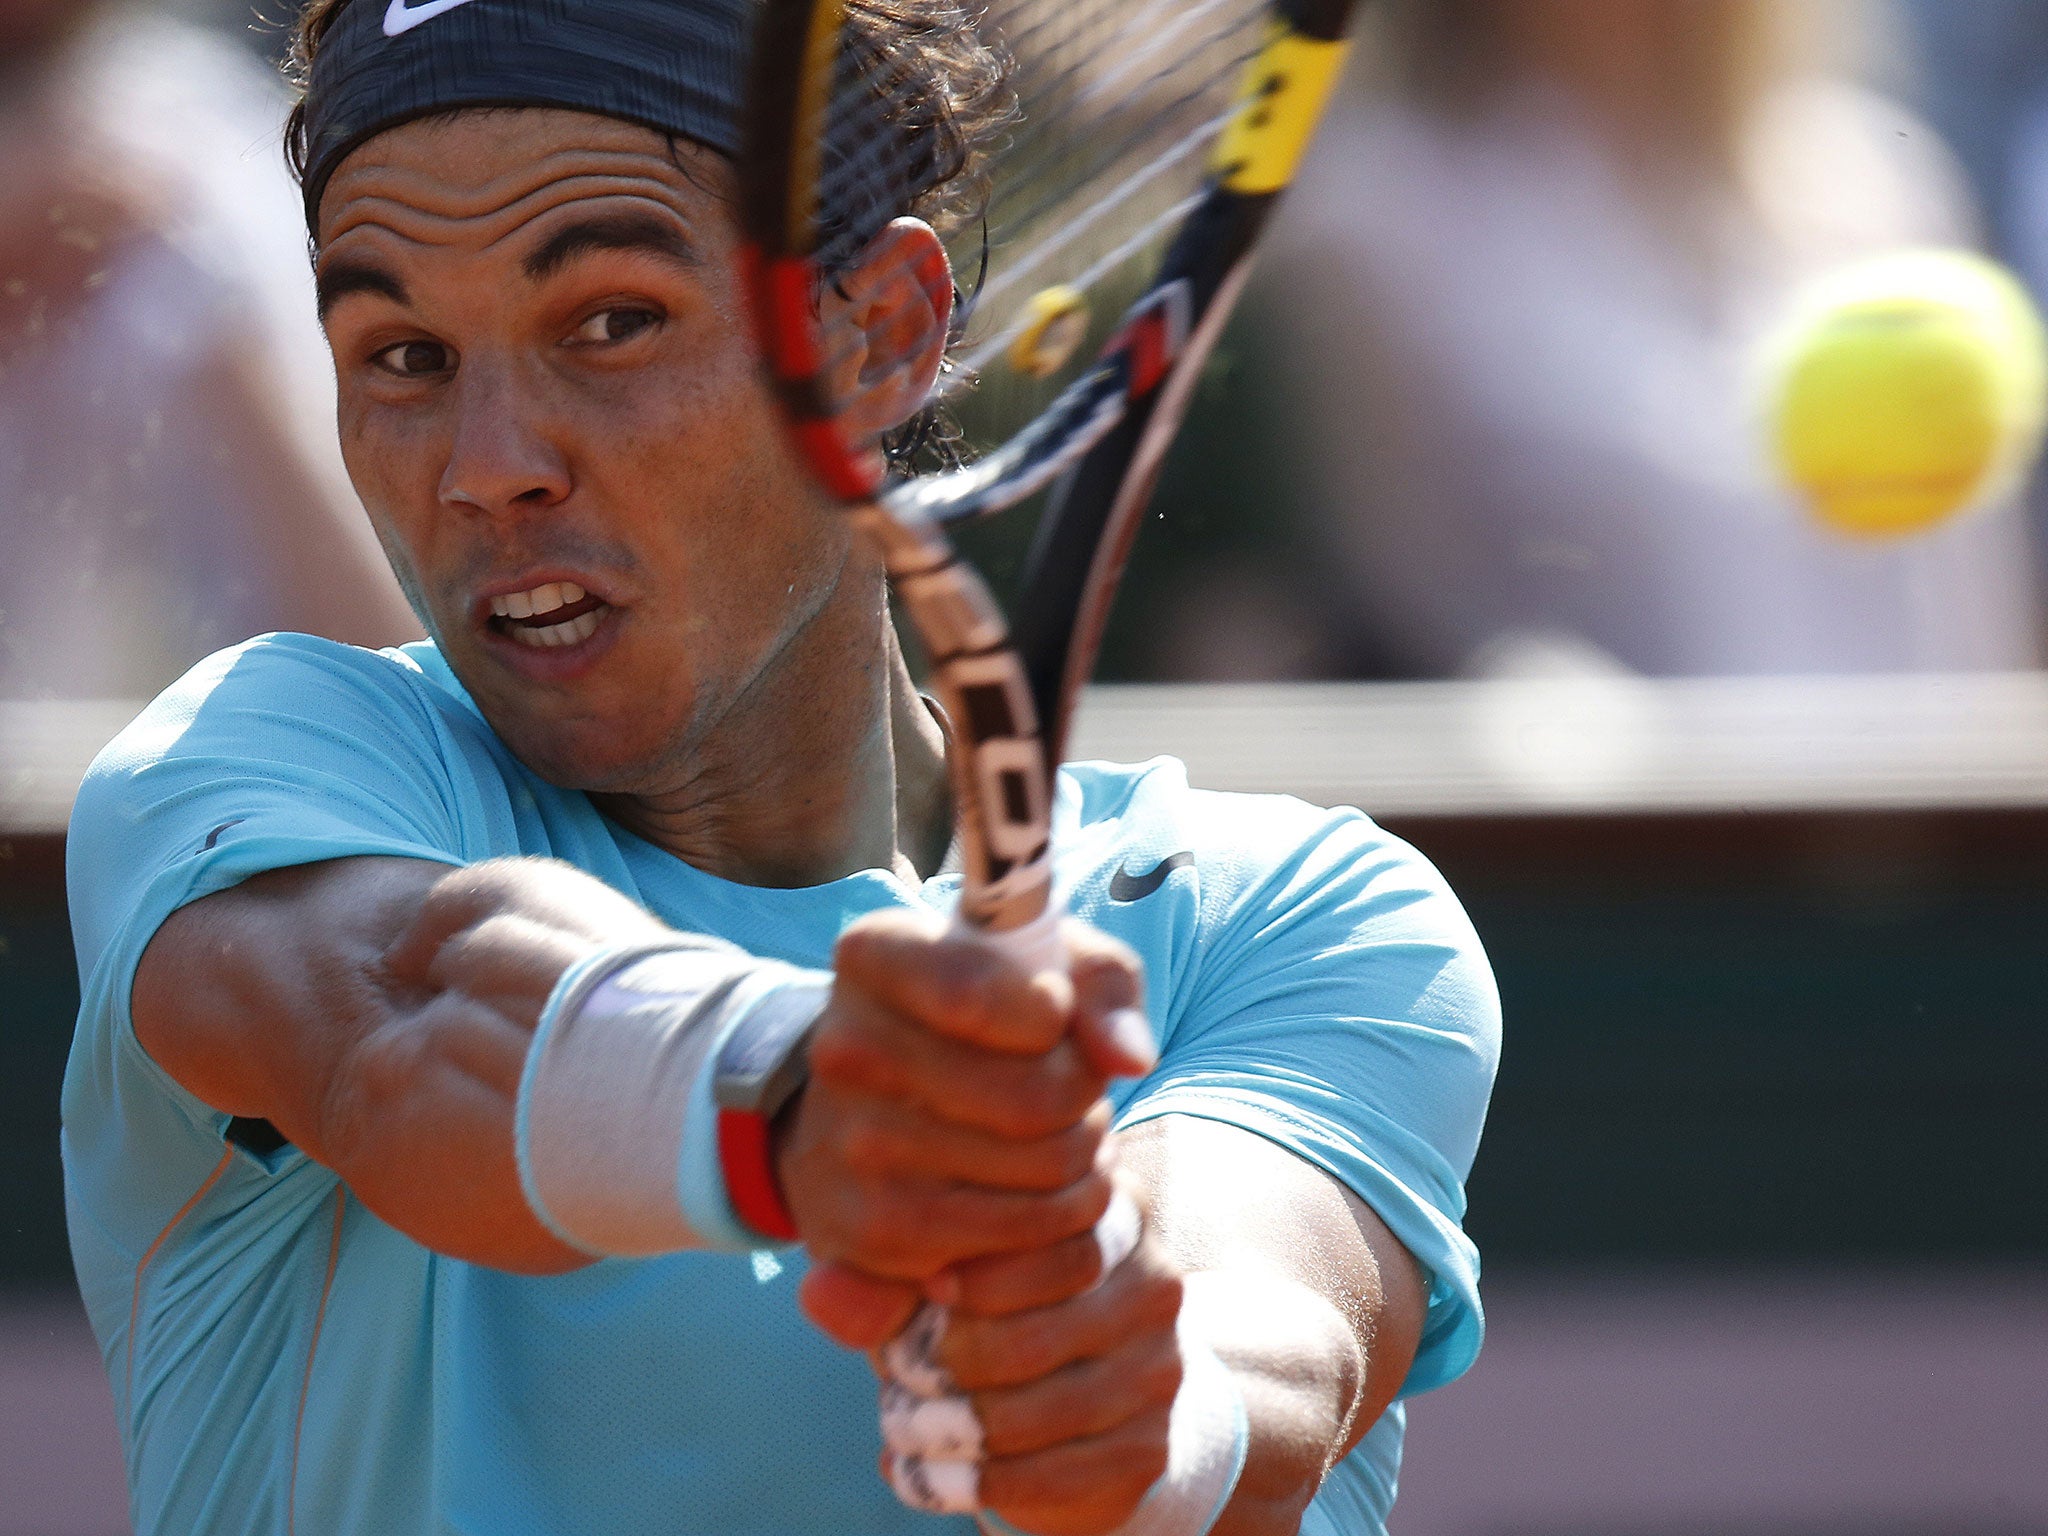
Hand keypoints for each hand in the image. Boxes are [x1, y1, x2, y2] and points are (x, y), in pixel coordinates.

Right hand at [778, 907, 1153, 1336]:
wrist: (876, 1106)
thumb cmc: (988, 1017)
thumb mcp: (1048, 963)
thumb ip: (1103, 986)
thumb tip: (1130, 1058)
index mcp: (876, 956)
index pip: (974, 993)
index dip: (1050, 1013)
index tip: (1055, 1014)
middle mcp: (844, 1049)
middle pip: (1035, 1098)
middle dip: (1085, 1101)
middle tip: (1074, 1092)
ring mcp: (849, 1147)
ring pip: (1042, 1175)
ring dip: (1084, 1163)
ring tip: (1062, 1139)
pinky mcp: (871, 1234)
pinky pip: (1020, 1247)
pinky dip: (1057, 1225)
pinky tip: (1033, 1193)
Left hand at [873, 1191, 1188, 1535]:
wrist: (1070, 1406)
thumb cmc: (984, 1314)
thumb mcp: (929, 1284)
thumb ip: (876, 1283)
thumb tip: (817, 1293)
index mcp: (1104, 1209)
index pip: (1039, 1233)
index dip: (967, 1273)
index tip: (924, 1289)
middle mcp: (1150, 1280)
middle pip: (1034, 1330)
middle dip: (945, 1365)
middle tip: (898, 1376)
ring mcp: (1158, 1366)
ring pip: (1037, 1411)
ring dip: (950, 1431)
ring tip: (903, 1426)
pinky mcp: (1146, 1445)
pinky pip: (1051, 1475)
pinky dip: (973, 1484)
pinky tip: (928, 1474)